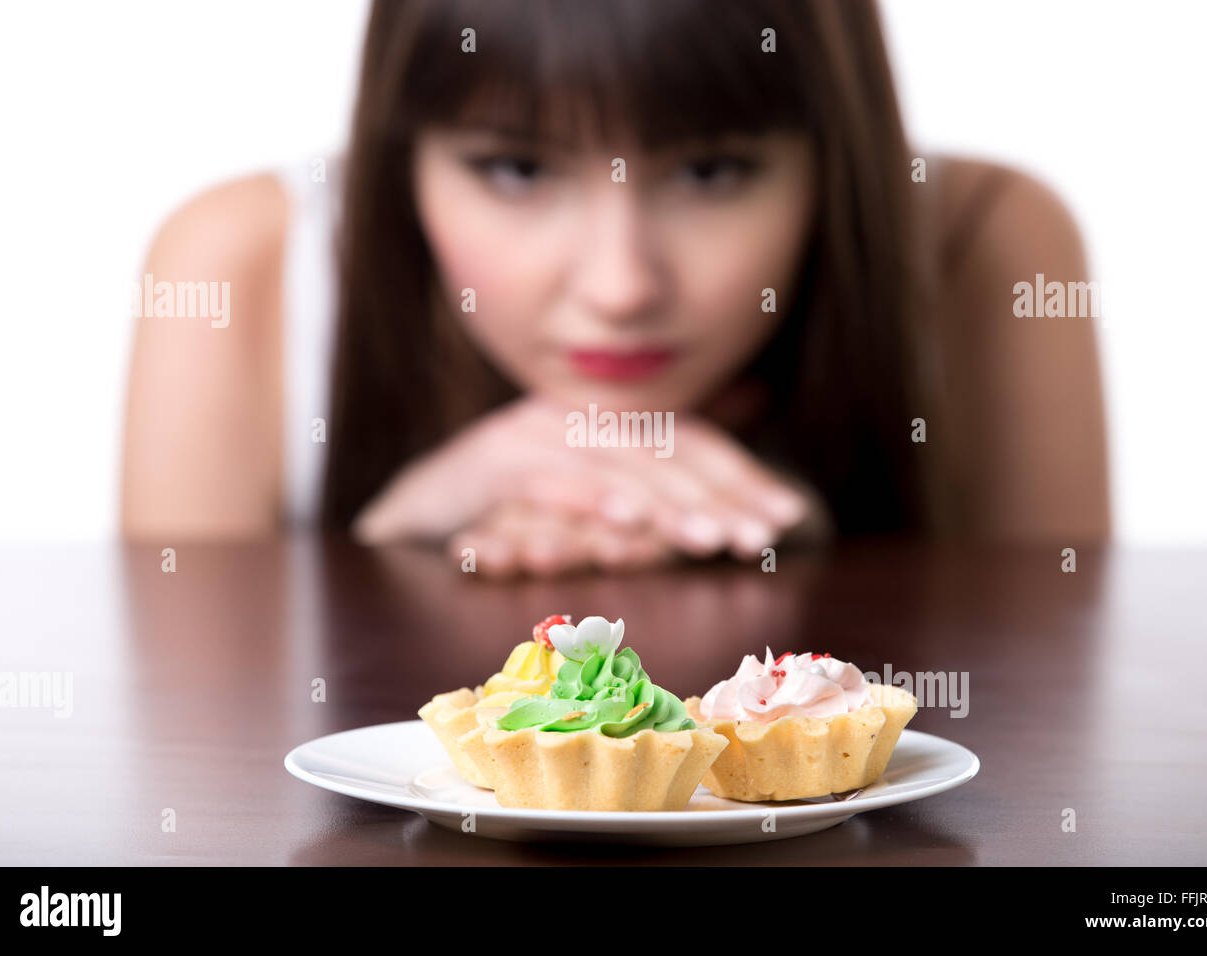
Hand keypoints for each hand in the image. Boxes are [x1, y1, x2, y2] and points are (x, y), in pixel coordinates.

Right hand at [351, 395, 819, 564]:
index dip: (742, 478)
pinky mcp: (491, 460)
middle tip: (761, 536)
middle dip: (718, 497)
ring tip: (713, 538)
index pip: (689, 445)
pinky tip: (627, 525)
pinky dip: (591, 500)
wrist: (417, 510)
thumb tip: (732, 502)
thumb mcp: (592, 504)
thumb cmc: (511, 512)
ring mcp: (534, 433)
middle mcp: (579, 416)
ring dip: (666, 506)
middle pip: (663, 454)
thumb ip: (650, 499)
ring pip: (616, 467)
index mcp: (609, 424)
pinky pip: (551, 481)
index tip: (789, 517)